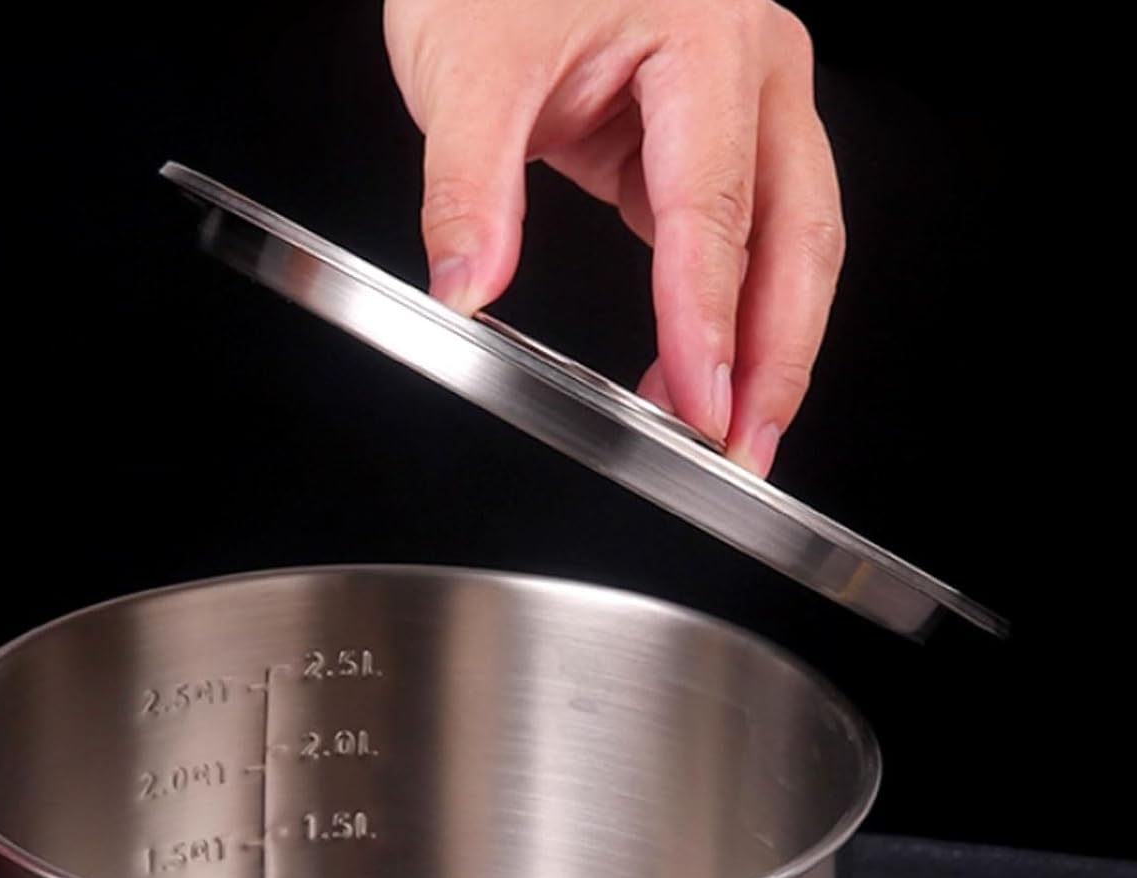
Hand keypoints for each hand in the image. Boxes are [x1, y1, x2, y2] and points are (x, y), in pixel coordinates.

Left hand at [384, 0, 843, 474]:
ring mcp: (739, 104)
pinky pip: (738, 237)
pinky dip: (723, 312)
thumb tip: (467, 291)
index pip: (714, 210)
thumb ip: (468, 188)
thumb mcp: (466, 68)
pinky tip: (695, 371)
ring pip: (789, 241)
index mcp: (705, 39)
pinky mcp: (706, 137)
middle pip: (795, 235)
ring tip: (732, 434)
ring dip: (768, 345)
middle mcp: (747, 69)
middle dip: (776, 356)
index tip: (699, 406)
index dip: (708, 321)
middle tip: (744, 451)